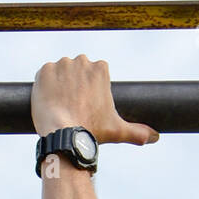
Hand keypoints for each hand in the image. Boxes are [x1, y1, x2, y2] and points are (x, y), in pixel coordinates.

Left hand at [32, 55, 157, 144]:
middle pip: (76, 71)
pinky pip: (43, 74)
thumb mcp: (117, 130)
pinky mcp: (44, 71)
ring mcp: (62, 64)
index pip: (93, 74)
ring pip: (60, 72)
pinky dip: (44, 85)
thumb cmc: (92, 131)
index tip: (85, 104)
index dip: (88, 90)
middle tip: (72, 106)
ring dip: (59, 84)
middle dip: (74, 85)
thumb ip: (138, 132)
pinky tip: (48, 100)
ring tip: (60, 104)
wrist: (63, 134)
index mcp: (100, 69)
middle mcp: (82, 61)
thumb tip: (155, 137)